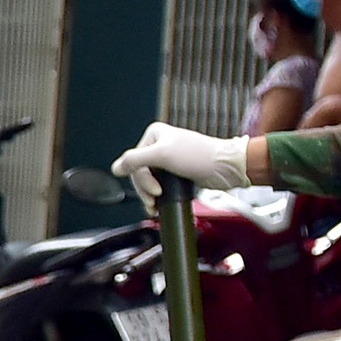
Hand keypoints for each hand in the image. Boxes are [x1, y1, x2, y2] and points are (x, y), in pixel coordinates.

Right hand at [113, 123, 254, 197]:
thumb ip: (135, 160)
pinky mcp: (176, 172)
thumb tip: (115, 168)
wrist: (225, 168)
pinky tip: (158, 204)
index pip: (134, 160)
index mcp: (154, 135)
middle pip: (140, 172)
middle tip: (154, 199)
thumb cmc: (200, 157)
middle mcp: (160, 145)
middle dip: (145, 190)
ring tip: (155, 206)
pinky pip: (158, 186)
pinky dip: (157, 197)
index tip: (154, 190)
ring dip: (149, 196)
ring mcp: (168, 159)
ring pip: (148, 181)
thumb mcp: (162, 155)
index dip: (141, 179)